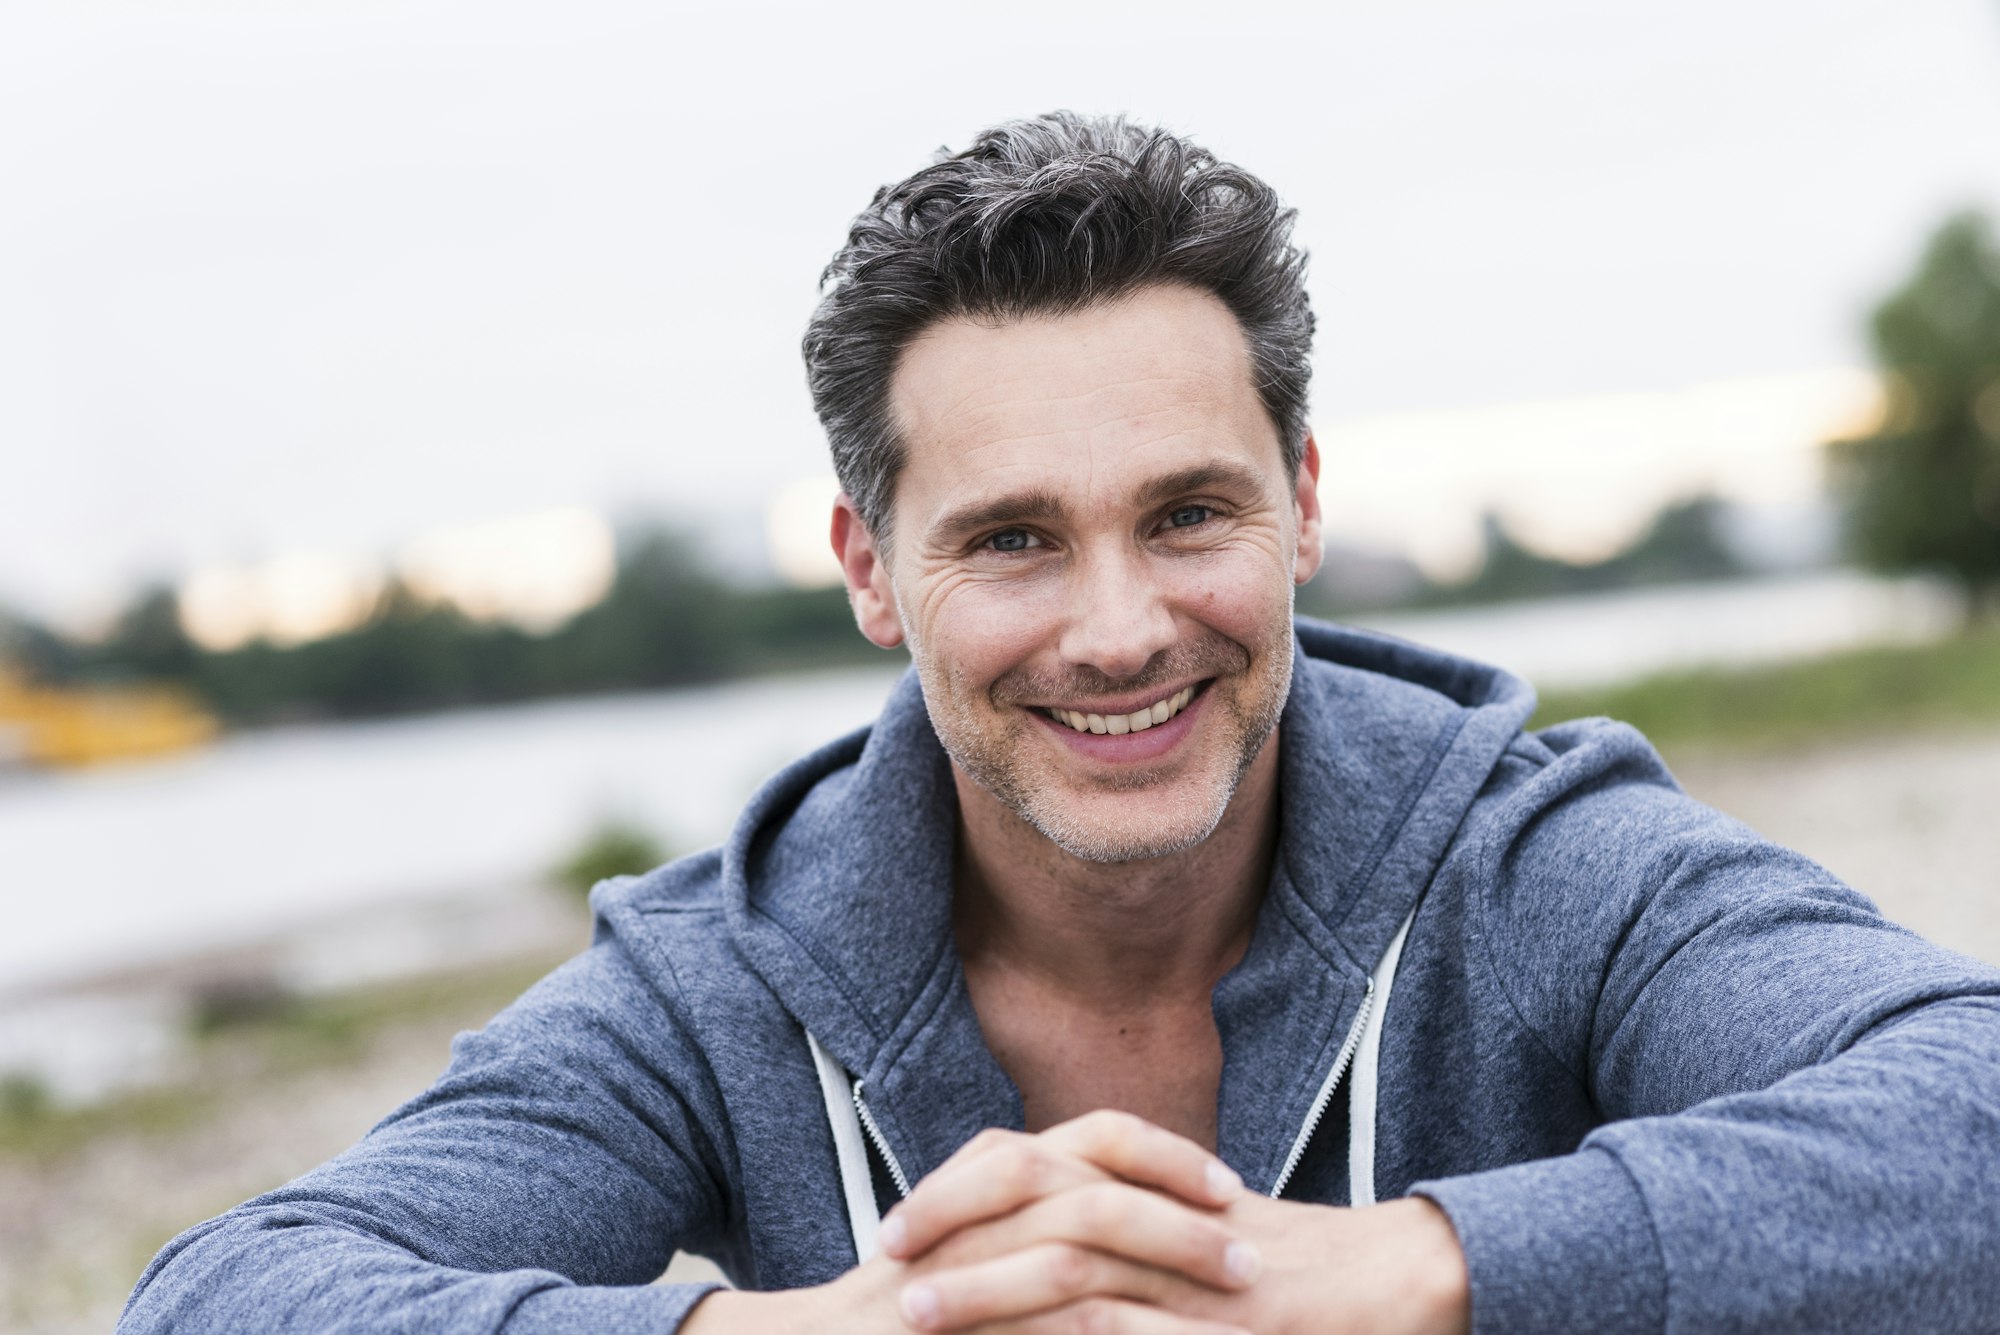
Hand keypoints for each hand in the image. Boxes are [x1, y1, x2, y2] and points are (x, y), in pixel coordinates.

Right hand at [681, 1110, 1252, 1334]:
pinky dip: (1112, 1323)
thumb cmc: (911, 1313)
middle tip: (1248, 1254)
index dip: (1165, 1155)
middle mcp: (983, 1200)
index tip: (1230, 1188)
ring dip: (1163, 1257)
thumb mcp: (987, 1258)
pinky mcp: (953, 1296)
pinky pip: (1050, 1305)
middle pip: (1098, 1175)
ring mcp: (965, 1249)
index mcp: (998, 1179)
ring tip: (1232, 1299)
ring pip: (1078, 1229)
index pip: (1096, 1138)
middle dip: (1181, 1212)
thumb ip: (1043, 1234)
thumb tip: (1140, 1245)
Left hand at [888, 1114, 1470, 1334]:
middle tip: (880, 1258)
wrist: (1392, 1283)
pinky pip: (1124, 1326)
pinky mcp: (1221, 1316)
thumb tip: (1032, 1254)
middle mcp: (1158, 1206)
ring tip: (913, 1314)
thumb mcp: (1188, 1240)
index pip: (1028, 1162)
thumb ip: (1120, 1236)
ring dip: (981, 1286)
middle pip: (1030, 1189)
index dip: (955, 1187)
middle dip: (948, 1221)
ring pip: (1065, 1254)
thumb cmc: (1287, 1271)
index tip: (895, 1224)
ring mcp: (1187, 1261)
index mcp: (1144, 1180)